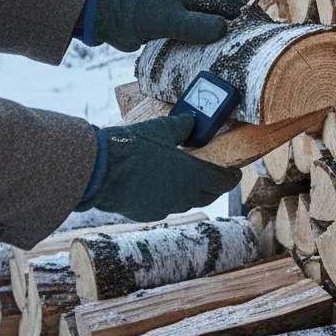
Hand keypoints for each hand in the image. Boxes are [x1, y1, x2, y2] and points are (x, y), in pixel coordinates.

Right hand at [78, 113, 240, 221]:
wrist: (100, 171)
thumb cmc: (133, 147)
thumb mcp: (161, 129)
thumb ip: (182, 126)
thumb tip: (192, 121)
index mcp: (192, 175)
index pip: (222, 182)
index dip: (231, 178)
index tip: (235, 173)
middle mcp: (182, 196)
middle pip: (208, 196)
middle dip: (215, 187)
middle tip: (216, 176)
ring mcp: (164, 208)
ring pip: (187, 202)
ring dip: (192, 192)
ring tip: (188, 178)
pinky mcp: (146, 213)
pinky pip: (165, 206)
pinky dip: (169, 197)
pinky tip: (161, 186)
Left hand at [94, 0, 246, 51]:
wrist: (109, 16)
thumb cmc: (140, 14)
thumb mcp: (172, 20)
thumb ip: (198, 25)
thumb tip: (224, 28)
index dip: (241, 7)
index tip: (257, 19)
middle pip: (216, 4)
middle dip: (232, 17)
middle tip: (248, 32)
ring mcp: (175, 2)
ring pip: (204, 13)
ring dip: (216, 24)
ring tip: (232, 40)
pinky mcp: (167, 15)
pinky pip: (192, 22)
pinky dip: (202, 30)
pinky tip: (207, 42)